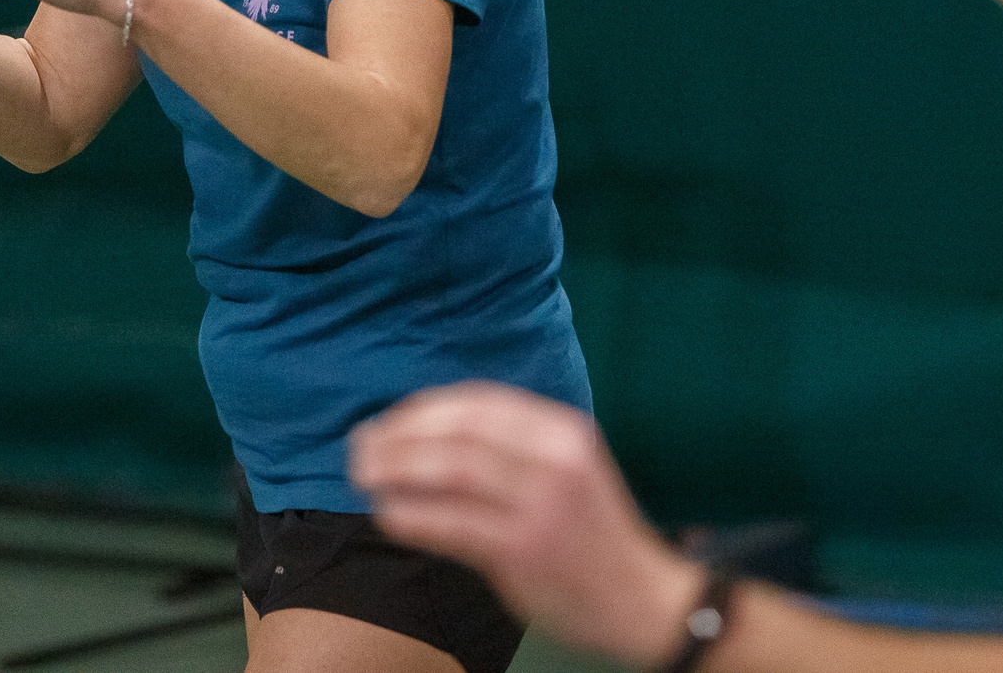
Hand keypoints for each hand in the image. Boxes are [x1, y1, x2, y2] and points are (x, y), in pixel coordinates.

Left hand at [350, 382, 701, 666]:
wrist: (642, 599)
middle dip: (399, 435)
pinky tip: (389, 515)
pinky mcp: (523, 550)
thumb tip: (427, 433)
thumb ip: (511, 447)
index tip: (388, 423)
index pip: (477, 402)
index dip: (422, 410)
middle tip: (361, 449)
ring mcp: (540, 504)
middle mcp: (553, 457)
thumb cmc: (591, 534)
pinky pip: (450, 523)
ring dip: (396, 469)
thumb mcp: (566, 469)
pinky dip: (411, 515)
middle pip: (457, 430)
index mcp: (561, 430)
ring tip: (365, 477)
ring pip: (448, 469)